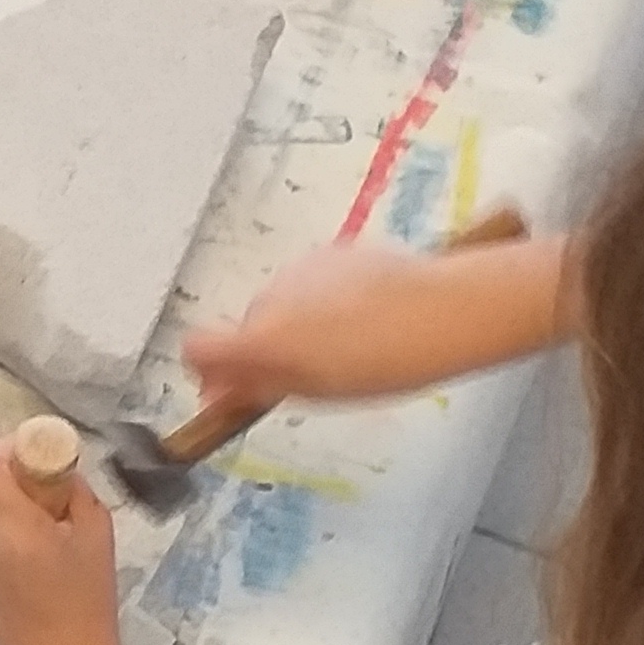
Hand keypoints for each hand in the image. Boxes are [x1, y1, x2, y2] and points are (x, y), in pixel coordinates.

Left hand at [0, 436, 123, 644]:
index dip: (7, 448)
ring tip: (35, 528)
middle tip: (42, 491)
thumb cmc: (86, 600)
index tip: (39, 460)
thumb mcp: (96, 531)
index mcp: (6, 525)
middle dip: (7, 473)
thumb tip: (52, 466)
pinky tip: (22, 554)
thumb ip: (70, 489)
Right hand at [181, 239, 460, 410]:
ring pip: (278, 305)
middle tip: (308, 377)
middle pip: (246, 327)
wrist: (445, 309)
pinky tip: (360, 318)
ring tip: (346, 348)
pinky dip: (319, 302)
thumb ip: (261, 386)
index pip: (198, 347)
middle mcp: (271, 295)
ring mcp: (299, 269)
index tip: (231, 388)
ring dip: (295, 325)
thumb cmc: (387, 363)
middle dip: (264, 351)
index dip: (209, 371)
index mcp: (264, 335)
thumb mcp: (319, 391)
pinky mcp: (328, 253)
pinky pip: (306, 284)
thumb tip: (218, 391)